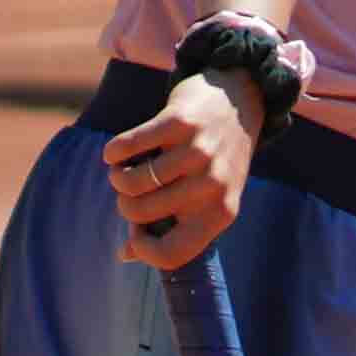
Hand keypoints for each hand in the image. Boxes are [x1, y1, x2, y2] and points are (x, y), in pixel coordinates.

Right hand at [106, 76, 258, 265]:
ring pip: (130, 182)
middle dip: (125, 204)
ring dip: (118, 176)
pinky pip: (127, 148)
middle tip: (131, 189)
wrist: (241, 100)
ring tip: (124, 169)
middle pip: (140, 214)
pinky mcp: (180, 122)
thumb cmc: (216, 158)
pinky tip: (116, 153)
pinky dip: (114, 152)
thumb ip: (172, 226)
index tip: (136, 231)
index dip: (142, 248)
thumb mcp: (209, 197)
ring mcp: (198, 153)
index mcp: (221, 213)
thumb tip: (124, 255)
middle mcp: (213, 186)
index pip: (172, 254)